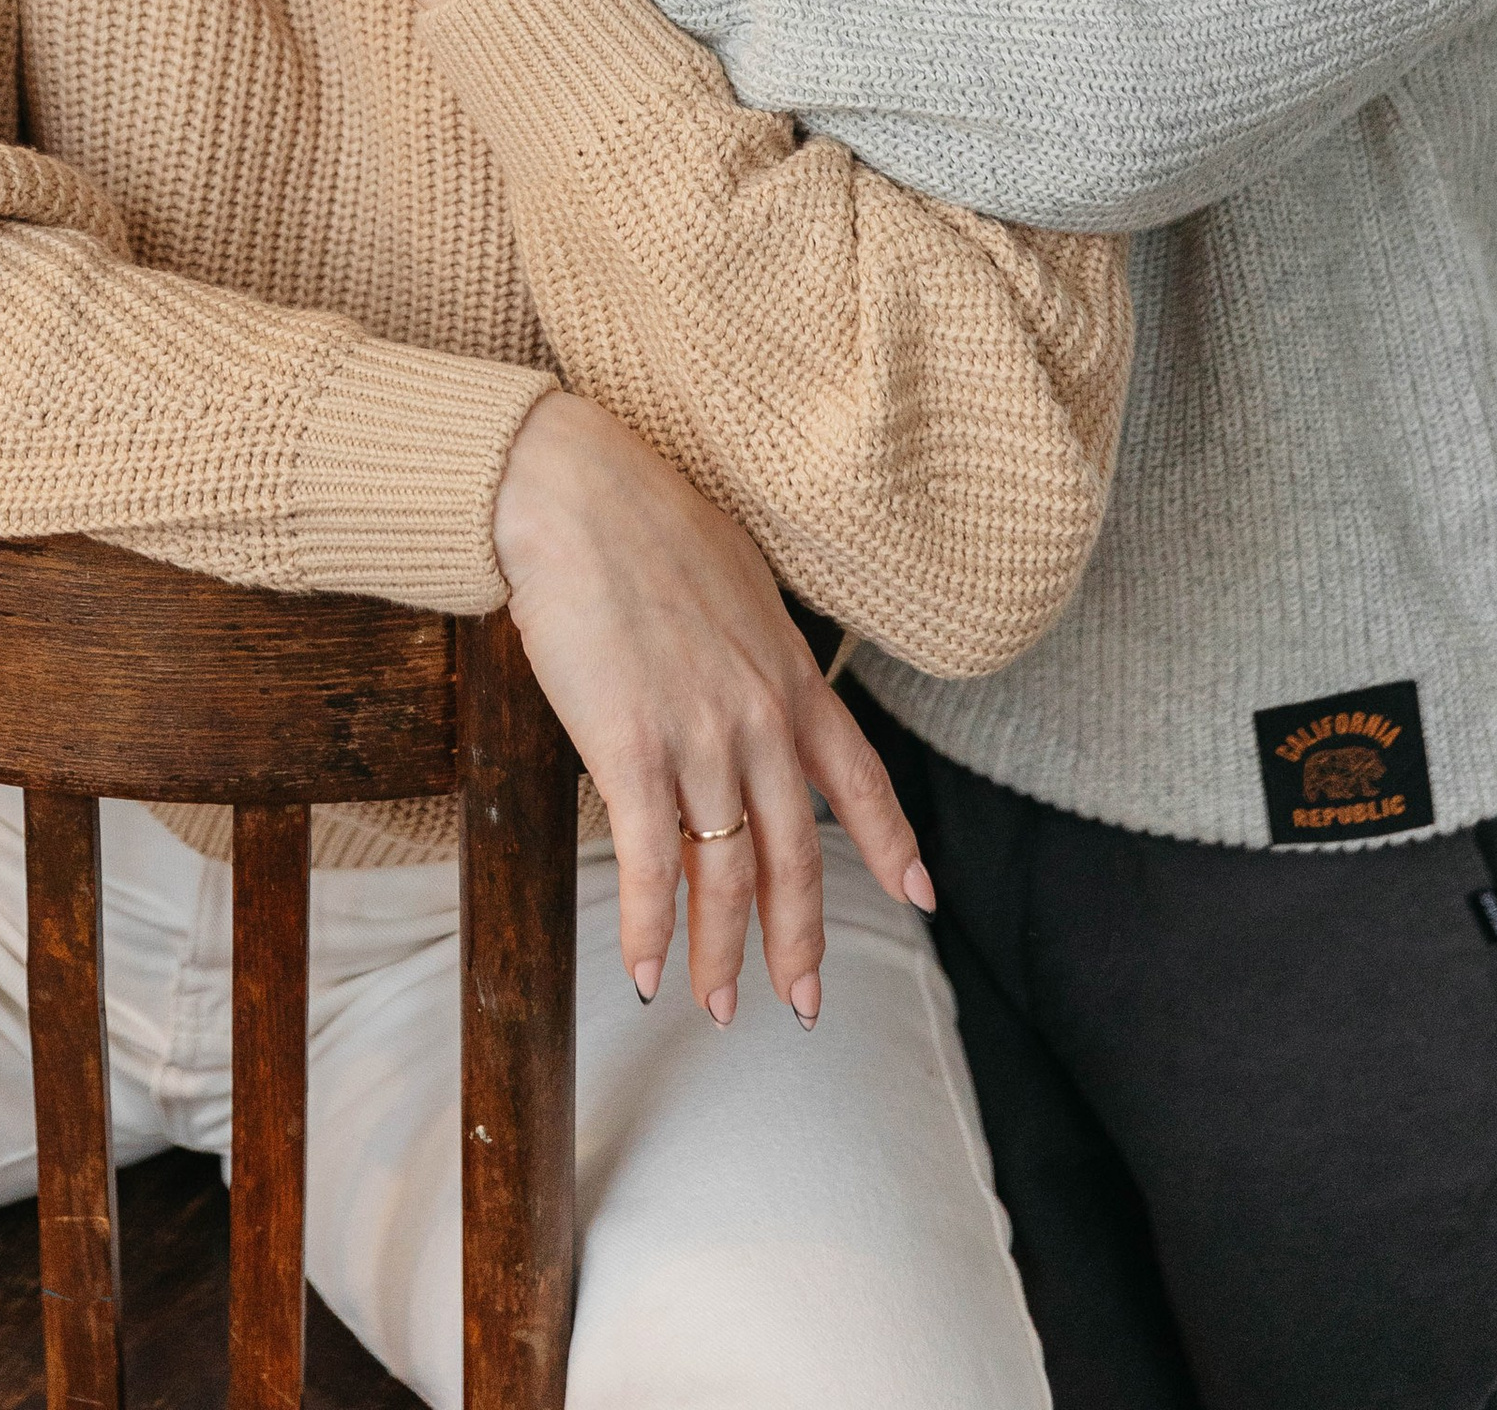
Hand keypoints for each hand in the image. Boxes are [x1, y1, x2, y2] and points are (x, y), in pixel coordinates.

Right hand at [492, 391, 935, 1025]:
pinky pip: (649, 863)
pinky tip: (644, 972)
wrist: (574, 490)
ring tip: (715, 1006)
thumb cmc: (642, 519)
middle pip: (795, 854)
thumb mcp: (734, 581)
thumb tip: (747, 675)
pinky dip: (650, 929)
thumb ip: (752, 648)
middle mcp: (759, 716)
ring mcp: (699, 737)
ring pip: (725, 874)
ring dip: (720, 954)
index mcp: (789, 673)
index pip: (860, 777)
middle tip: (803, 1003)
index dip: (892, 845)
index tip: (921, 899)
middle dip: (799, 939)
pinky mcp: (629, 748)